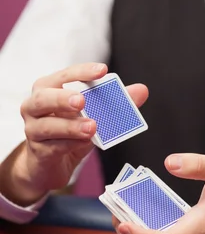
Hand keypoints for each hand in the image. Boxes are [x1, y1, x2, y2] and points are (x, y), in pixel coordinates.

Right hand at [0, 63, 148, 205]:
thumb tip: (142, 90)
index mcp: (48, 88)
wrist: (48, 164)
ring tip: (92, 126)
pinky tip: (85, 142)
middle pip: (43, 98)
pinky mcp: (39, 152)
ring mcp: (33, 130)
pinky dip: (72, 143)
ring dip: (71, 126)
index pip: (64, 75)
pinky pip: (54, 147)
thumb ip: (116, 100)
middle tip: (82, 101)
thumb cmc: (69, 129)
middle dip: (63, 98)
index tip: (103, 70)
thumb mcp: (92, 113)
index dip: (82, 72)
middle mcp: (35, 106)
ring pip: (48, 125)